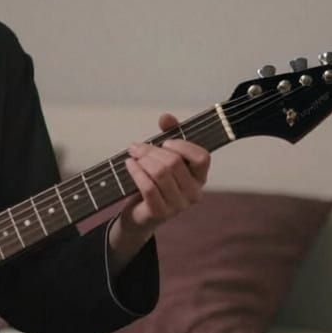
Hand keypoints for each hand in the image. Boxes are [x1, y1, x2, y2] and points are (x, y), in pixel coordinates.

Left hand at [109, 113, 210, 265]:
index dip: (183, 146)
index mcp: (200, 178)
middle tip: (136, 147)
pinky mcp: (160, 213)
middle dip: (151, 150)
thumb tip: (166, 116)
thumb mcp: (163, 158)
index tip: (165, 142)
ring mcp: (178, 206)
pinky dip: (136, 172)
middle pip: (174, 162)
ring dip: (142, 160)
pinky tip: (129, 164)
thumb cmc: (154, 182)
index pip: (202, 157)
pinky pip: (148, 186)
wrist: (139, 216)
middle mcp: (193, 194)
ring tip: (132, 156)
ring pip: (160, 173)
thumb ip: (169, 134)